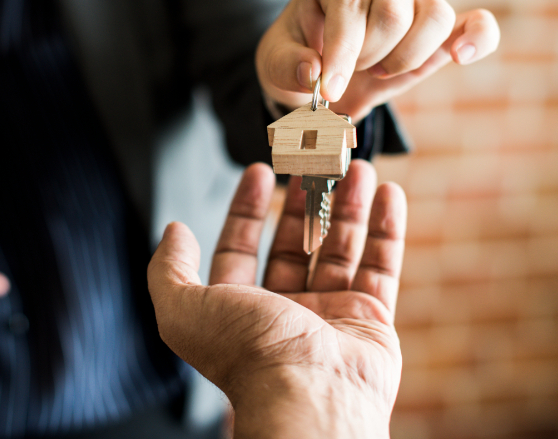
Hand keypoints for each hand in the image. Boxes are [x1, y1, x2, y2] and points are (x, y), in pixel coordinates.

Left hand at [148, 161, 405, 438]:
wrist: (310, 395)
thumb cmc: (247, 355)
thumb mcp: (182, 308)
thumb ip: (169, 269)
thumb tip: (173, 232)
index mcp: (239, 310)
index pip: (239, 250)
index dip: (245, 210)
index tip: (257, 172)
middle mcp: (284, 313)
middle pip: (293, 244)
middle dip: (300, 201)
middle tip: (310, 162)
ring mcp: (330, 316)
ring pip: (339, 249)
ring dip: (346, 205)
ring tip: (352, 165)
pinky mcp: (371, 320)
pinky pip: (381, 266)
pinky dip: (386, 228)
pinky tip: (388, 193)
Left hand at [256, 0, 499, 118]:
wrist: (321, 67)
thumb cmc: (297, 54)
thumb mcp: (274, 61)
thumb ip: (286, 65)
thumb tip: (312, 72)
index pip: (351, 3)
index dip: (341, 50)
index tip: (327, 89)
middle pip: (393, 13)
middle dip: (368, 57)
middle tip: (348, 70)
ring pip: (433, 18)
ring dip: (404, 57)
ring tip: (378, 70)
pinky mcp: (442, 31)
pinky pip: (476, 24)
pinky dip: (478, 37)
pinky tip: (461, 56)